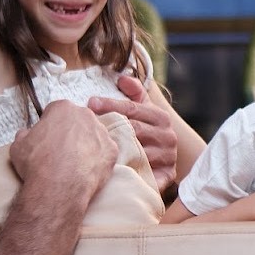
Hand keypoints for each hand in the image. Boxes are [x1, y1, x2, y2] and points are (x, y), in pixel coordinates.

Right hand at [10, 100, 117, 204]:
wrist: (57, 187)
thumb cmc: (37, 164)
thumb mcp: (18, 145)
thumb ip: (24, 134)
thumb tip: (26, 134)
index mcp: (63, 108)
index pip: (56, 111)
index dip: (50, 124)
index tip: (48, 137)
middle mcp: (85, 115)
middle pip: (78, 121)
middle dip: (71, 132)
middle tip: (61, 151)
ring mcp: (101, 132)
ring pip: (93, 136)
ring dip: (86, 145)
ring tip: (74, 163)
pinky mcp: (112, 150)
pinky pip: (105, 152)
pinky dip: (97, 160)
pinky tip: (86, 170)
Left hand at [89, 74, 178, 194]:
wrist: (165, 161)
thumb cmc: (147, 133)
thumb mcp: (143, 110)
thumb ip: (134, 93)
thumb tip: (122, 78)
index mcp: (161, 117)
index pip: (132, 109)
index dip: (110, 105)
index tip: (90, 103)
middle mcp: (168, 136)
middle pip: (133, 129)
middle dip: (109, 127)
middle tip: (86, 126)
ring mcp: (168, 157)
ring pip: (137, 152)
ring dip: (115, 151)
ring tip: (93, 149)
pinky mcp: (166, 176)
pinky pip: (145, 174)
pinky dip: (129, 173)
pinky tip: (111, 171)